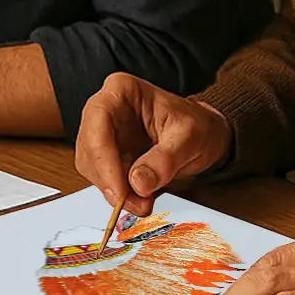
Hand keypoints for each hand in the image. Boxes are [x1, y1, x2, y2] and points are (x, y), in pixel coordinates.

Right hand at [75, 73, 231, 215]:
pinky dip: (118, 193)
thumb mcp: (190, 138)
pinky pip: (102, 178)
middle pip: (89, 148)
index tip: (120, 189)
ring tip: (142, 202)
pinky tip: (138, 198)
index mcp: (121, 91)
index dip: (104, 158)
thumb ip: (165, 159)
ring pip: (92, 167)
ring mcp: (102, 134)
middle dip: (109, 180)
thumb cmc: (197, 126)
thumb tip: (138, 183)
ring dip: (113, 190)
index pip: (98, 121)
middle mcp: (104, 110)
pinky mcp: (106, 156)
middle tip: (135, 203)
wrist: (204, 137)